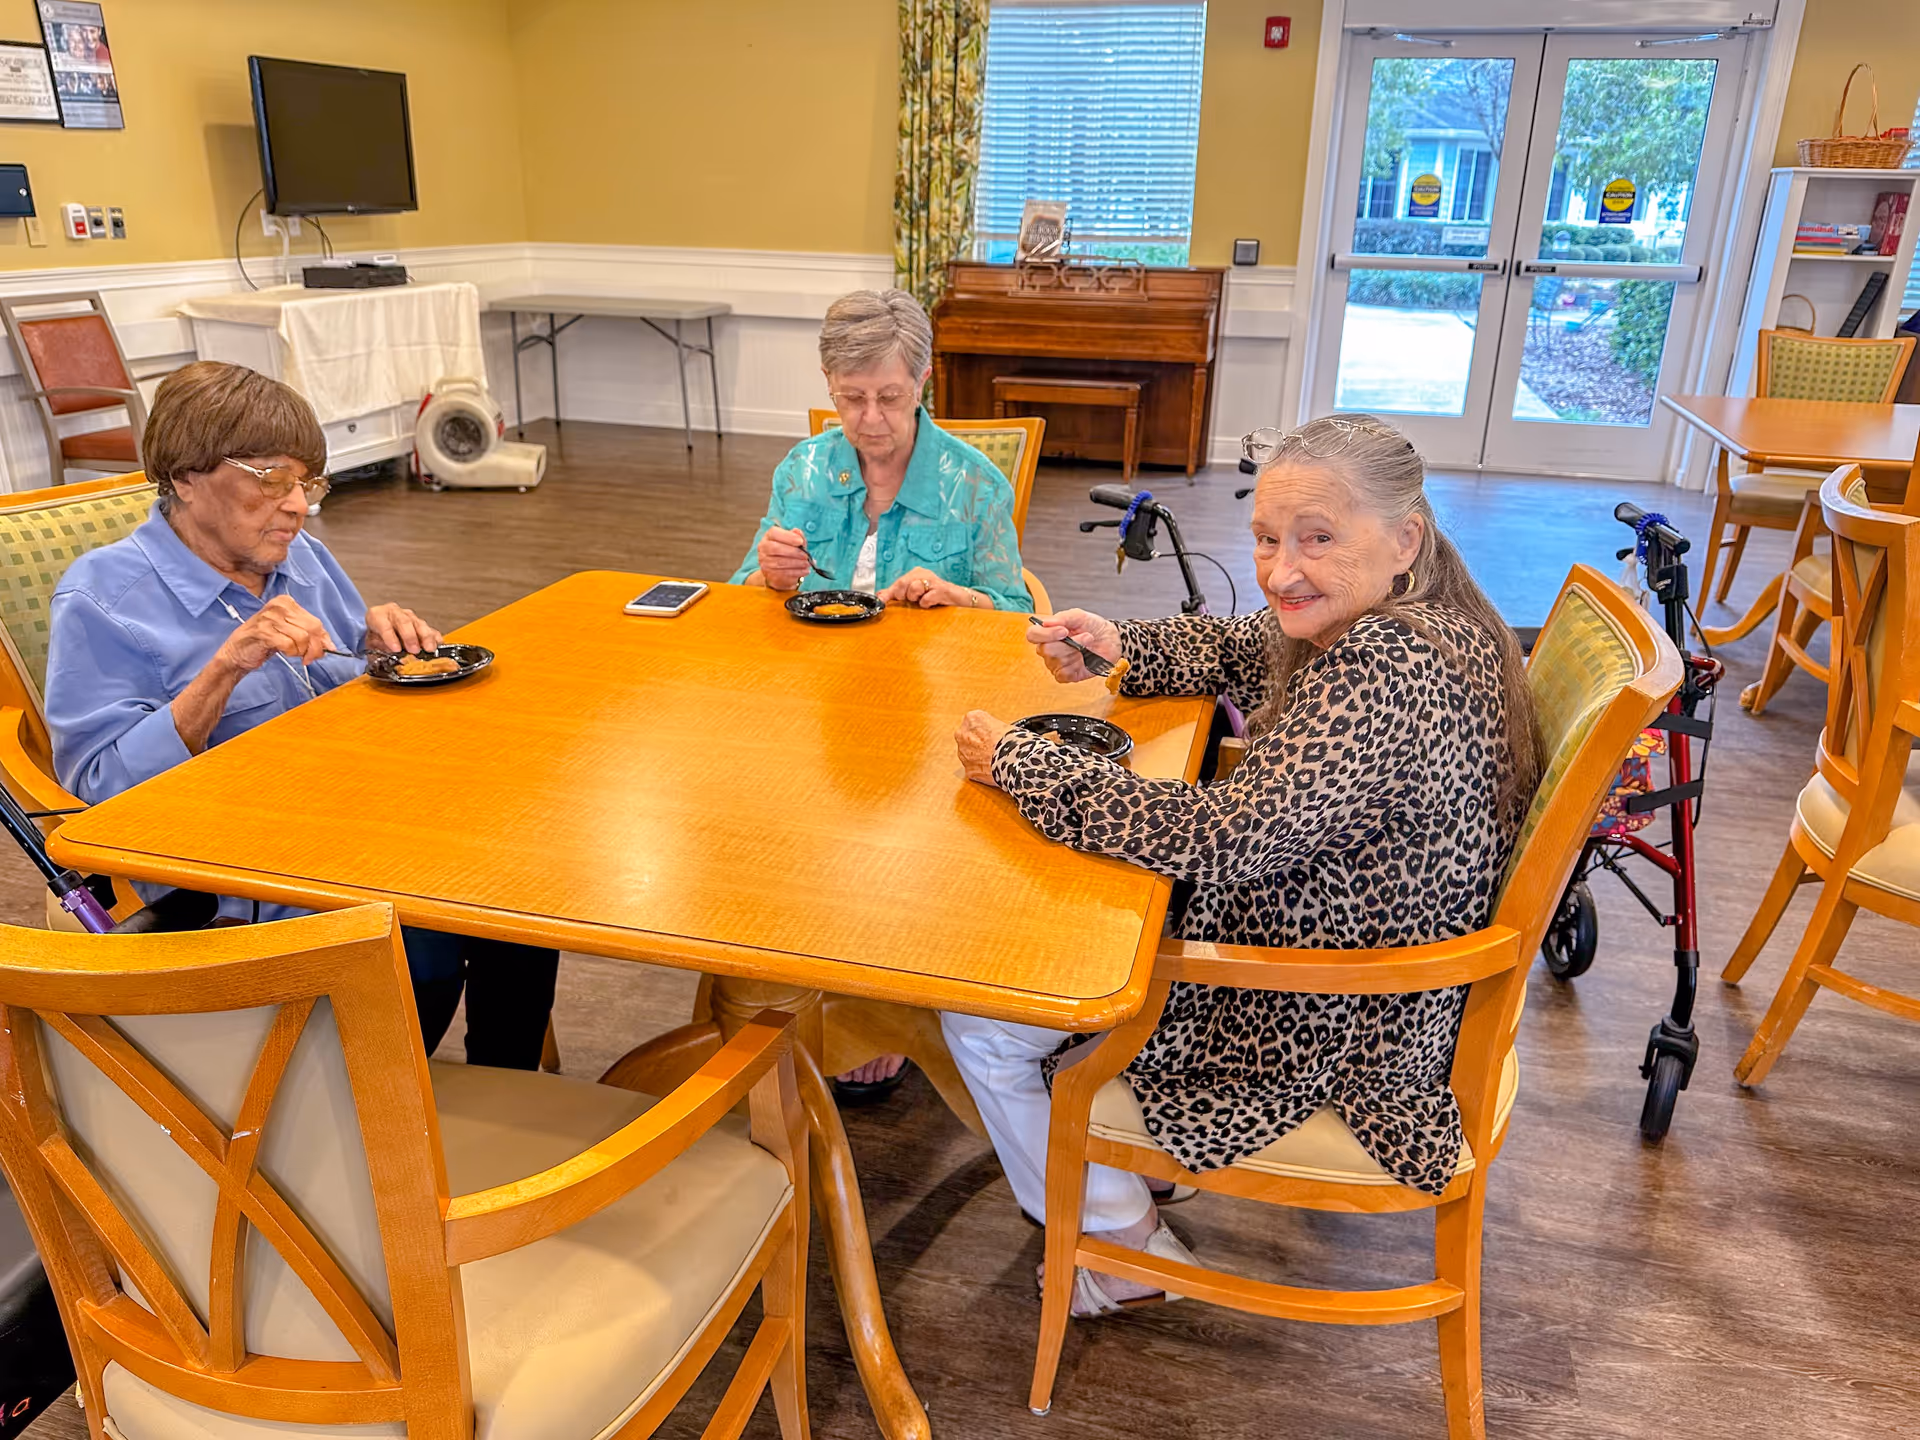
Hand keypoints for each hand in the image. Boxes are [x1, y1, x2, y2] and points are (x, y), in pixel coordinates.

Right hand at [214, 595, 332, 674]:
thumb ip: (311, 636)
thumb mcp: (290, 633)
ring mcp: (269, 617)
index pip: (316, 622)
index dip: (322, 640)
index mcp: (286, 602)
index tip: (323, 651)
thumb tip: (331, 646)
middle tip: (308, 658)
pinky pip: (288, 645)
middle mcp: (278, 606)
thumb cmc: (264, 641)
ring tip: (292, 653)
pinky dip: (290, 652)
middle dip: (314, 648)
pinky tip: (284, 652)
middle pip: (312, 629)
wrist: (237, 653)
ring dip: (300, 651)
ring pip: (302, 638)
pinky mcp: (262, 631)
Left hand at [365, 603, 441, 655]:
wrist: (379, 633)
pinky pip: (430, 629)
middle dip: (410, 636)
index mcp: (377, 615)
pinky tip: (438, 644)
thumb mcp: (371, 645)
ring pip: (418, 623)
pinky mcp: (421, 624)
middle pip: (403, 621)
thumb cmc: (376, 638)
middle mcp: (394, 613)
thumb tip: (389, 660)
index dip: (390, 637)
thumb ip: (379, 651)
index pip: (383, 624)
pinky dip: (434, 637)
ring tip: (428, 649)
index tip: (396, 649)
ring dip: (425, 637)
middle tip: (414, 649)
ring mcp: (409, 617)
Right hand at [758, 526, 812, 590]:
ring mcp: (765, 562)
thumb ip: (797, 536)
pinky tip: (804, 571)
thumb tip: (798, 532)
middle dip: (793, 552)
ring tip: (807, 564)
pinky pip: (783, 573)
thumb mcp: (794, 542)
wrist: (779, 569)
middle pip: (775, 548)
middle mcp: (763, 548)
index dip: (788, 537)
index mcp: (769, 536)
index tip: (800, 541)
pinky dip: (796, 572)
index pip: (774, 533)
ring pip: (780, 562)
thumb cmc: (788, 551)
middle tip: (806, 555)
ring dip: (796, 563)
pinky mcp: (769, 574)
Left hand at [881, 567, 981, 608]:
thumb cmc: (936, 598)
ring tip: (924, 600)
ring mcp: (934, 581)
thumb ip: (897, 595)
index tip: (882, 601)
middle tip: (913, 600)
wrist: (960, 601)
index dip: (889, 593)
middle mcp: (924, 574)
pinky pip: (927, 598)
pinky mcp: (943, 590)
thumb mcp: (915, 596)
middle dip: (905, 595)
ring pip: (914, 588)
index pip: (898, 582)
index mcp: (916, 574)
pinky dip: (927, 603)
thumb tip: (879, 595)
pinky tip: (932, 604)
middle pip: (903, 583)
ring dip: (917, 599)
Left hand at [955, 710, 1012, 785]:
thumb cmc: (1012, 740)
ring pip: (968, 754)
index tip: (993, 735)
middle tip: (993, 747)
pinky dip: (981, 769)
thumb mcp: (1003, 724)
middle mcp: (962, 734)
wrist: (1013, 759)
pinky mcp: (968, 769)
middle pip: (968, 737)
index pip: (975, 722)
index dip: (986, 730)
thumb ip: (993, 727)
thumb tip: (997, 734)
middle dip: (978, 742)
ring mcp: (963, 753)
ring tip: (994, 759)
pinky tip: (992, 769)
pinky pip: (973, 768)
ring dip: (978, 756)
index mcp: (971, 718)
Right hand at [1026, 609, 1122, 682]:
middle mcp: (1048, 649)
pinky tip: (1084, 658)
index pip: (1033, 635)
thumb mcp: (1079, 616)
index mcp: (1047, 633)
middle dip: (1068, 643)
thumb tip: (1045, 622)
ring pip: (1057, 661)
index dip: (1045, 634)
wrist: (1110, 639)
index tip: (1063, 631)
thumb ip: (1063, 618)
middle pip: (1045, 650)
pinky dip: (1076, 665)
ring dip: (1077, 651)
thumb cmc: (1092, 627)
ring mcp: (1055, 664)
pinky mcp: (1065, 676)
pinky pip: (1063, 674)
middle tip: (1085, 636)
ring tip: (1088, 644)